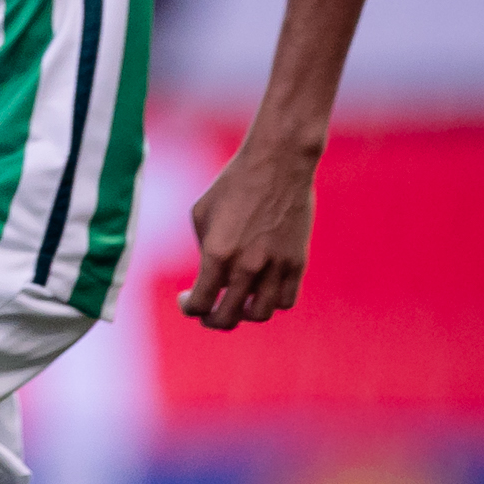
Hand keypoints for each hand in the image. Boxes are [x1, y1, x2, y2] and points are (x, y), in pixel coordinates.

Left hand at [181, 135, 314, 326]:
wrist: (278, 164)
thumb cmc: (233, 185)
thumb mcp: (201, 215)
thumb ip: (204, 251)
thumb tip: (210, 276)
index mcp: (217, 255)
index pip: (199, 305)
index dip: (188, 307)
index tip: (186, 298)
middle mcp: (247, 266)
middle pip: (227, 318)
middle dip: (212, 320)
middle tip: (208, 311)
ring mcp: (276, 266)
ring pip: (260, 315)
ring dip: (244, 314)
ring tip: (237, 301)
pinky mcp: (298, 262)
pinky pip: (286, 300)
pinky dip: (272, 302)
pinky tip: (262, 289)